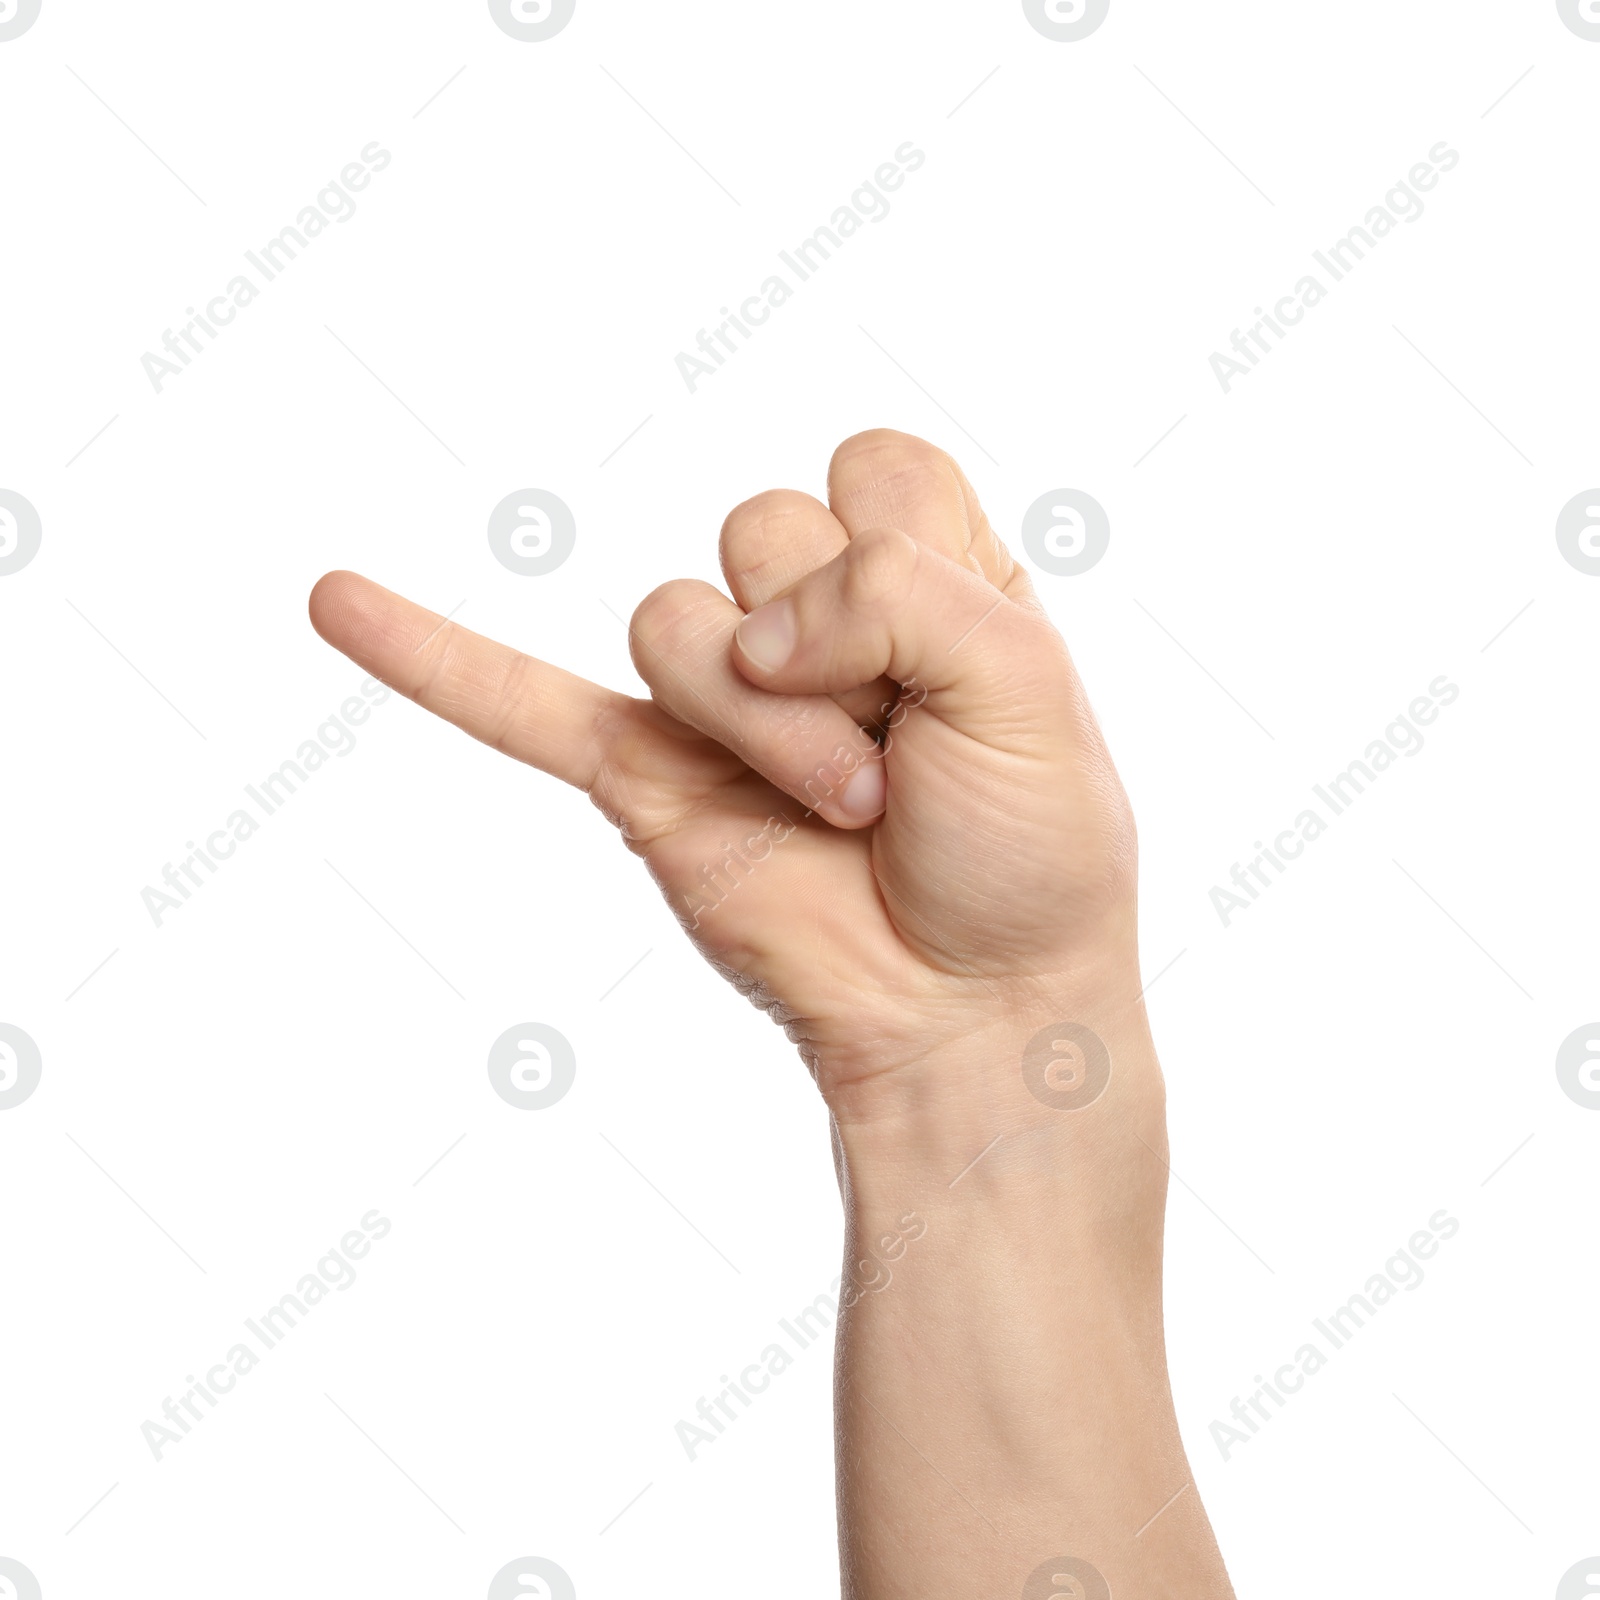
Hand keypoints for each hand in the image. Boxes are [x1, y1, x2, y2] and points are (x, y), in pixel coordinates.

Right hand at [309, 430, 1141, 1126]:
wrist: (977, 1006)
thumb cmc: (1027, 852)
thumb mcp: (1029, 685)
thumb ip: (901, 589)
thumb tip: (748, 630)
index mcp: (917, 574)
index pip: (873, 465)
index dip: (908, 550)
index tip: (961, 658)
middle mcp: (808, 621)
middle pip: (761, 528)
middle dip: (839, 652)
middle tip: (897, 762)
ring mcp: (715, 699)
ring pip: (673, 618)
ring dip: (762, 721)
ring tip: (838, 803)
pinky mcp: (642, 776)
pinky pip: (519, 703)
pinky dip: (430, 658)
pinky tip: (336, 603)